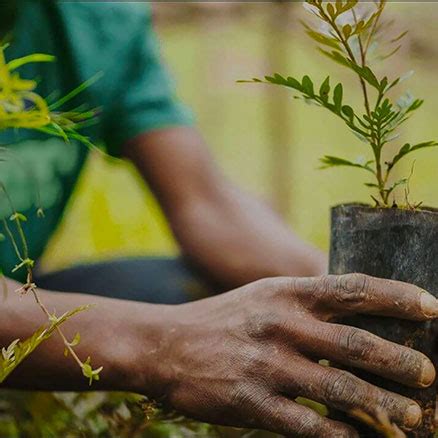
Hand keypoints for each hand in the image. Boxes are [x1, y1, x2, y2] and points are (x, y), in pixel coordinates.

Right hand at [151, 274, 436, 436]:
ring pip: (342, 389)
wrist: (168, 344)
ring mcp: (268, 364)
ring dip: (384, 405)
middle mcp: (281, 324)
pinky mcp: (252, 402)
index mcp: (285, 292)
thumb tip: (355, 312)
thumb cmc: (224, 318)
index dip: (397, 296)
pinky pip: (309, 424)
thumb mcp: (264, 296)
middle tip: (430, 373)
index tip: (432, 307)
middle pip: (357, 343)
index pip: (352, 289)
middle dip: (402, 361)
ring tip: (414, 415)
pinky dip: (341, 434)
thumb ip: (305, 302)